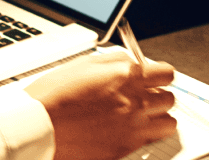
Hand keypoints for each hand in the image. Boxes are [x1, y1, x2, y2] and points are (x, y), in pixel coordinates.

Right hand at [25, 51, 175, 158]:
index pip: (166, 73)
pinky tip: (123, 127)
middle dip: (157, 94)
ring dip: (156, 116)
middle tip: (140, 95)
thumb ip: (113, 61)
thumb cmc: (53, 94)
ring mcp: (134, 127)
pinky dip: (143, 133)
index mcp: (125, 77)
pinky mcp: (127, 146)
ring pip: (168, 122)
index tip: (151, 76)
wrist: (39, 126)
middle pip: (169, 98)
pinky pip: (151, 139)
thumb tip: (132, 62)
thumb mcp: (81, 64)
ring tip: (137, 114)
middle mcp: (136, 102)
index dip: (158, 73)